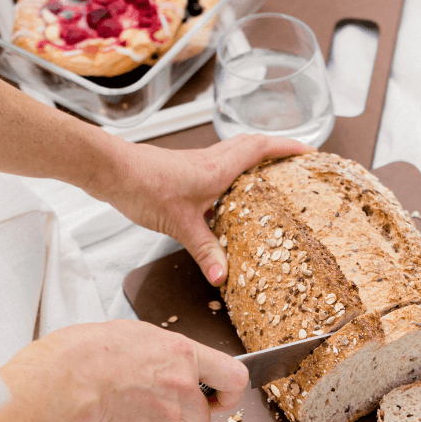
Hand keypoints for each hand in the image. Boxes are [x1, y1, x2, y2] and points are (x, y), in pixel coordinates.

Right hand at [0, 320, 248, 421]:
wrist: (60, 383)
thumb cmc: (86, 352)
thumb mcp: (134, 335)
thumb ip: (164, 353)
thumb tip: (169, 362)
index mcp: (182, 354)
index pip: (233, 376)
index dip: (232, 391)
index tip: (224, 396)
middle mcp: (181, 387)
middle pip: (203, 415)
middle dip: (186, 414)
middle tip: (156, 400)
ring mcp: (164, 418)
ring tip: (124, 403)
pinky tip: (109, 415)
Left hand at [85, 134, 313, 285]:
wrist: (111, 171)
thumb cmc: (143, 187)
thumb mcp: (179, 225)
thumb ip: (204, 251)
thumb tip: (223, 276)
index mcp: (218, 168)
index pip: (261, 148)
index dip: (288, 147)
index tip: (309, 152)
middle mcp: (211, 160)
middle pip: (251, 146)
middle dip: (276, 151)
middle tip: (293, 164)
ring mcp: (196, 163)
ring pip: (233, 154)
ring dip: (254, 160)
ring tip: (269, 179)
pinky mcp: (182, 170)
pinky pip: (216, 166)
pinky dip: (231, 174)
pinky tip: (226, 198)